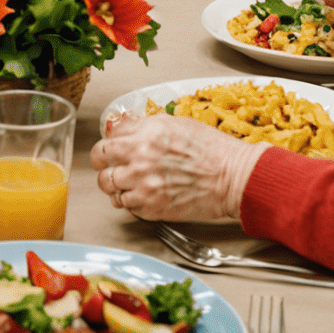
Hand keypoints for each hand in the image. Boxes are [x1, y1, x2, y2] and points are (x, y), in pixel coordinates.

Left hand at [90, 112, 264, 221]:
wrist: (232, 178)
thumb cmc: (210, 150)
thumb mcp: (174, 124)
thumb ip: (142, 126)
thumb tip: (121, 128)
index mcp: (144, 136)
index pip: (105, 142)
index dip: (107, 146)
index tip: (109, 150)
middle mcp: (140, 161)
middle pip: (101, 166)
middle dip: (104, 165)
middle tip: (112, 166)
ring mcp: (144, 187)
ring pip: (110, 189)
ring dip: (117, 185)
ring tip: (130, 182)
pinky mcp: (152, 209)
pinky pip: (127, 206)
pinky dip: (132, 201)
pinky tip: (144, 194)